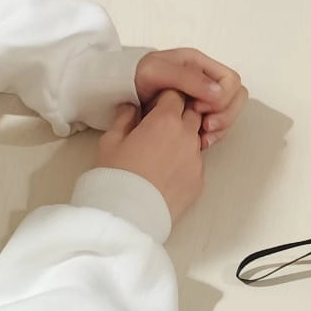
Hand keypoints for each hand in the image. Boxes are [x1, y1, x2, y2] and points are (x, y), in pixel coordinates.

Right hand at [96, 92, 205, 223]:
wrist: (127, 217)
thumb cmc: (115, 176)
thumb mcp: (110, 141)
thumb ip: (124, 118)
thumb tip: (131, 107)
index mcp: (165, 120)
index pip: (175, 94)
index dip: (164, 98)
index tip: (154, 107)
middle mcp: (186, 136)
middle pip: (192, 113)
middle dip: (178, 115)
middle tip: (159, 128)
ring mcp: (196, 159)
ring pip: (196, 138)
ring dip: (183, 139)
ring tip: (162, 153)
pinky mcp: (199, 181)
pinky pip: (196, 163)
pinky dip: (185, 162)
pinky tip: (167, 172)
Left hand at [134, 47, 247, 146]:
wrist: (119, 91)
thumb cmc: (135, 76)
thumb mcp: (157, 71)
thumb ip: (188, 79)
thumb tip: (219, 92)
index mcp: (200, 65)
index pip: (231, 80)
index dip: (222, 97)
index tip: (199, 107)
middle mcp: (205, 80)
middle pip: (237, 97)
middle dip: (226, 115)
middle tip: (205, 125)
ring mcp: (202, 98)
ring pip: (229, 113)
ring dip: (222, 127)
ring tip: (202, 137)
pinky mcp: (197, 115)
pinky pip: (218, 126)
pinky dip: (213, 136)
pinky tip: (199, 142)